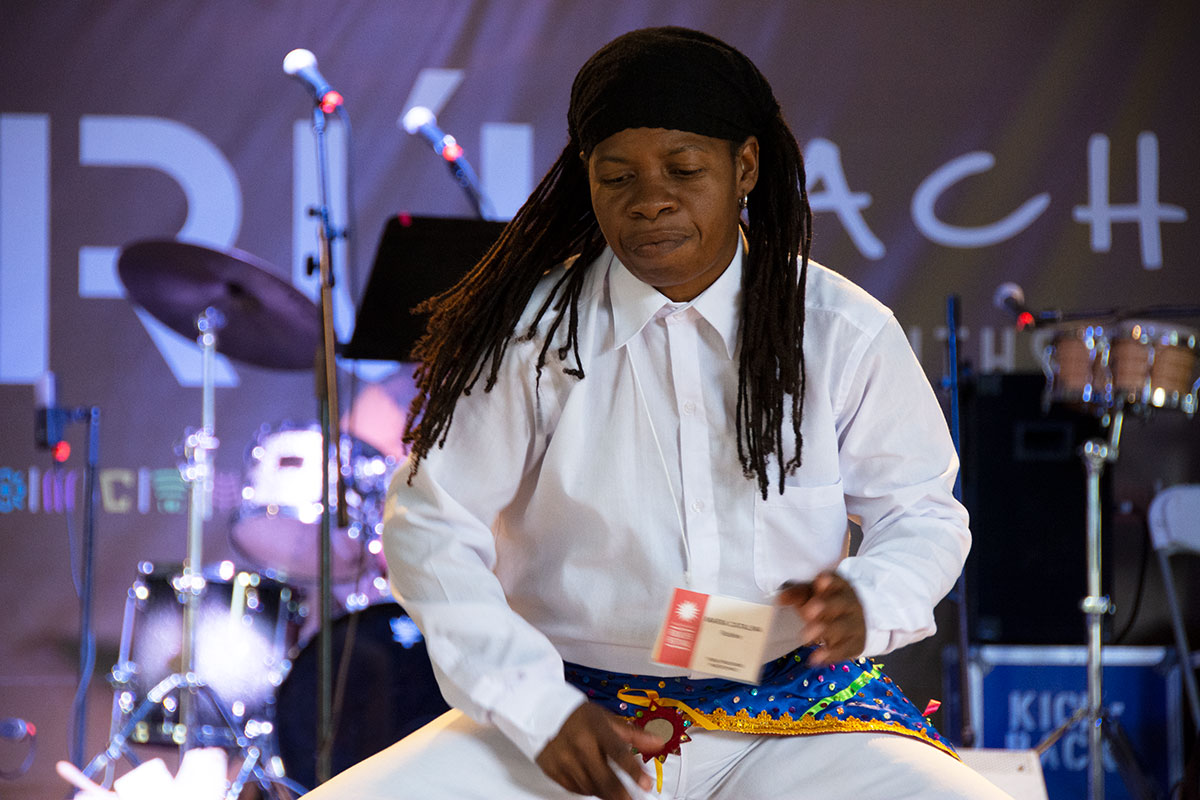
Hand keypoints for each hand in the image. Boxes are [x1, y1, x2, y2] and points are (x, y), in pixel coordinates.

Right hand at [535, 702, 659, 798]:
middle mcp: (579, 745)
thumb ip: (633, 734)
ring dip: (606, 793)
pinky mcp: (553, 770)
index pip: (618, 752)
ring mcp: (564, 759)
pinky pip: (576, 789)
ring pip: (591, 788)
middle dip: (622, 795)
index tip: (646, 784)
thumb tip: (658, 742)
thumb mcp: (606, 719)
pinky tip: (595, 784)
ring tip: (616, 793)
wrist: (540, 711)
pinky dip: (589, 790)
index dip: (634, 771)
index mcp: (595, 728)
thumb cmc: (577, 715)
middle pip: (604, 778)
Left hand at [777, 570, 865, 665]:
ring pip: (842, 628)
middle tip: (807, 612)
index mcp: (840, 586)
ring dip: (824, 631)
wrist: (852, 624)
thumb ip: (798, 594)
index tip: (819, 580)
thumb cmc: (825, 605)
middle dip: (825, 606)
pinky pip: (844, 650)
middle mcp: (851, 604)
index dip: (829, 581)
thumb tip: (781, 597)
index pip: (836, 581)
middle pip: (840, 603)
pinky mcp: (856, 644)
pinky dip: (829, 654)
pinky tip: (815, 659)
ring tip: (805, 637)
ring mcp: (856, 624)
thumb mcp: (812, 596)